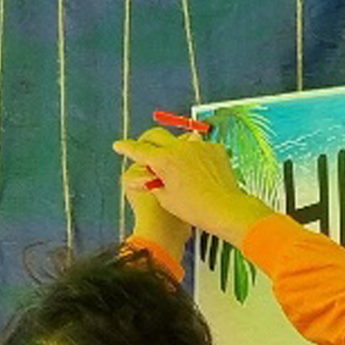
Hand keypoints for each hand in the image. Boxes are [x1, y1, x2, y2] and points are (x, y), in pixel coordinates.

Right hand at [111, 129, 275, 246]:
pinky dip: (196, 154)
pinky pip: (200, 147)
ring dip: (173, 146)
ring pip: (180, 139)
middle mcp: (179, 149)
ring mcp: (198, 146)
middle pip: (156, 135)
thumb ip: (154, 183)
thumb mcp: (166, 199)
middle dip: (146, 140)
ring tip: (174, 159)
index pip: (138, 150)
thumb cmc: (195, 209)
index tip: (118, 145)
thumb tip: (151, 176)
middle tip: (143, 146)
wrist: (226, 209)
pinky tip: (198, 167)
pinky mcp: (215, 149)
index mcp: (163, 161)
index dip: (126, 147)